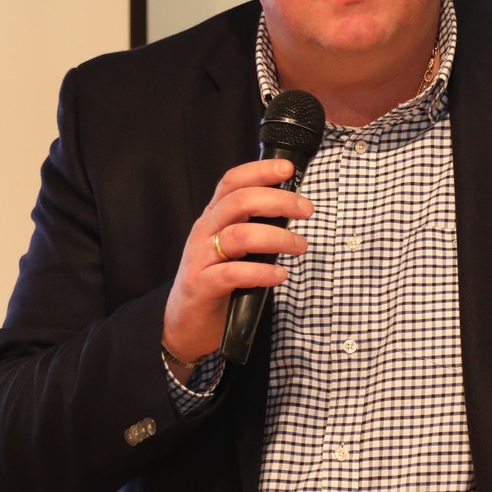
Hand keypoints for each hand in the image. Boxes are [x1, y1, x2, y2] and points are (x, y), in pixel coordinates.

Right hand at [162, 158, 310, 376]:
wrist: (185, 321)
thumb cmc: (218, 279)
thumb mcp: (234, 246)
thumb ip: (255, 225)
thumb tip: (293, 209)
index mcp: (214, 217)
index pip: (232, 182)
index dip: (259, 171)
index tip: (288, 169)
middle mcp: (204, 231)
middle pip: (238, 202)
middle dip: (277, 201)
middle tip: (306, 209)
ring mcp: (200, 258)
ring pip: (238, 236)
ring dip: (276, 237)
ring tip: (299, 245)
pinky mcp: (201, 285)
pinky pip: (233, 274)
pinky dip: (261, 273)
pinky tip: (280, 275)